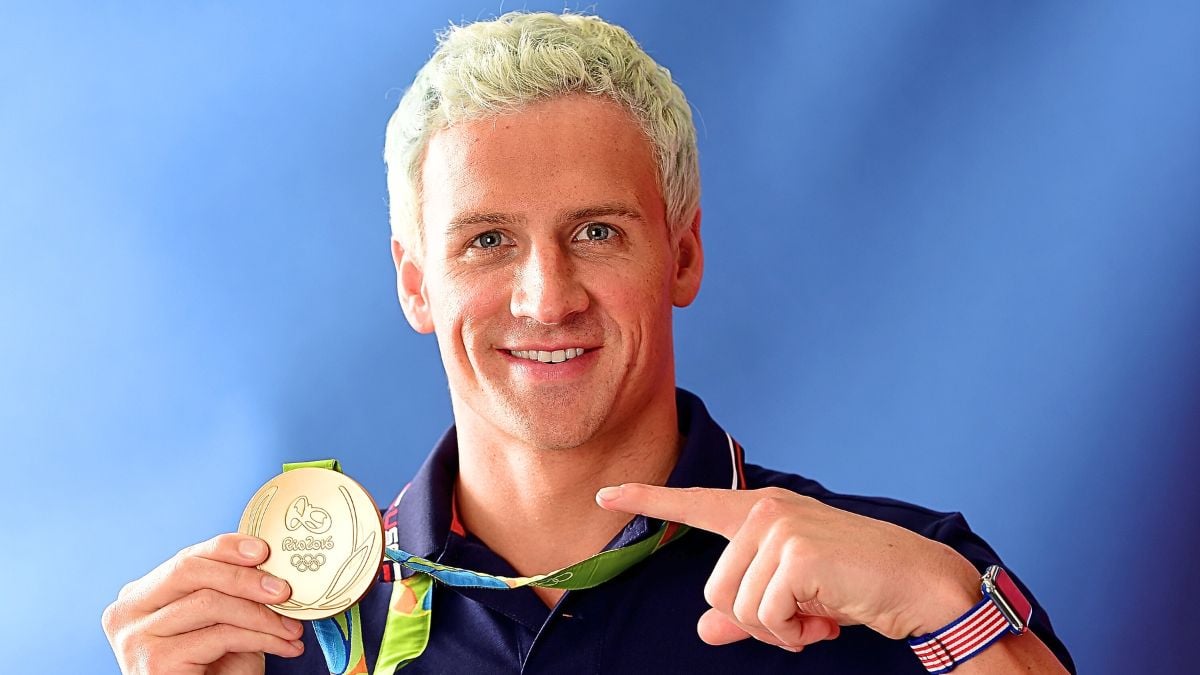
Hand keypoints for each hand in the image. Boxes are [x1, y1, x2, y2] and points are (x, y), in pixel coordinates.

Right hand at [102, 533, 305, 673]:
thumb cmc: (213, 668)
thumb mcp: (220, 622)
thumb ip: (229, 591)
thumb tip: (268, 561)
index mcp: (139, 596)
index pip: (186, 558)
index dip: (226, 548)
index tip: (264, 550)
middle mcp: (127, 613)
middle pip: (190, 572)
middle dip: (244, 577)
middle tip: (283, 590)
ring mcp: (135, 637)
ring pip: (209, 603)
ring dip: (261, 615)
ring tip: (291, 628)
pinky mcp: (155, 662)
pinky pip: (220, 635)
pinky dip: (260, 638)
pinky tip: (283, 646)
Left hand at [597, 485, 979, 652]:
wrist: (918, 582)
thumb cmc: (855, 586)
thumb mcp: (793, 600)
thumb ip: (745, 612)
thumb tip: (704, 631)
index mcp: (761, 512)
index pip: (694, 503)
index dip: (646, 500)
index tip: (606, 494)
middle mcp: (765, 511)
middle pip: (715, 591)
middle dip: (757, 621)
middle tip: (804, 617)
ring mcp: (779, 528)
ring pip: (736, 608)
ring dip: (778, 630)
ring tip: (818, 615)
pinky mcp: (794, 552)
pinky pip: (764, 617)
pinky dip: (793, 632)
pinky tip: (826, 618)